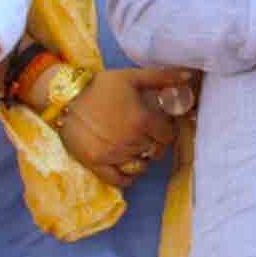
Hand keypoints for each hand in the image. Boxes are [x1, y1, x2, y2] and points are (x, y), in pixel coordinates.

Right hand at [56, 66, 191, 186]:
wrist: (66, 98)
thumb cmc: (101, 86)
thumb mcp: (132, 76)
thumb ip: (162, 77)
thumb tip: (189, 76)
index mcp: (142, 121)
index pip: (168, 135)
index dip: (168, 131)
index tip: (162, 126)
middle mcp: (131, 141)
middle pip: (155, 151)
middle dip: (156, 143)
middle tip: (149, 136)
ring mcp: (113, 155)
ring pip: (140, 165)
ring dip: (143, 158)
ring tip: (138, 149)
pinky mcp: (95, 164)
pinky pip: (118, 179)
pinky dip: (127, 178)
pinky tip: (130, 170)